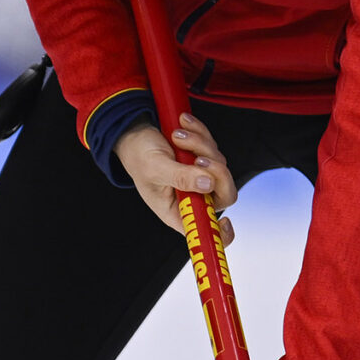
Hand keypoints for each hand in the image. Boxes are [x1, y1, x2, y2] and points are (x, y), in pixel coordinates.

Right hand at [117, 113, 236, 243]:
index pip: (205, 231)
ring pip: (219, 165)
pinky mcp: (205, 159)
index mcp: (179, 211)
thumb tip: (208, 184)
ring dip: (200, 145)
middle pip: (225, 194)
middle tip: (198, 159)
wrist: (135, 135)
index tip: (225, 221)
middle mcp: (194, 198)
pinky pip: (214, 148)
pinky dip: (201, 134)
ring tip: (176, 136)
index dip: (220, 233)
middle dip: (216, 172)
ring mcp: (202, 178)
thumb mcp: (156, 169)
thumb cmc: (139, 157)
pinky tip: (184, 127)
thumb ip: (181, 178)